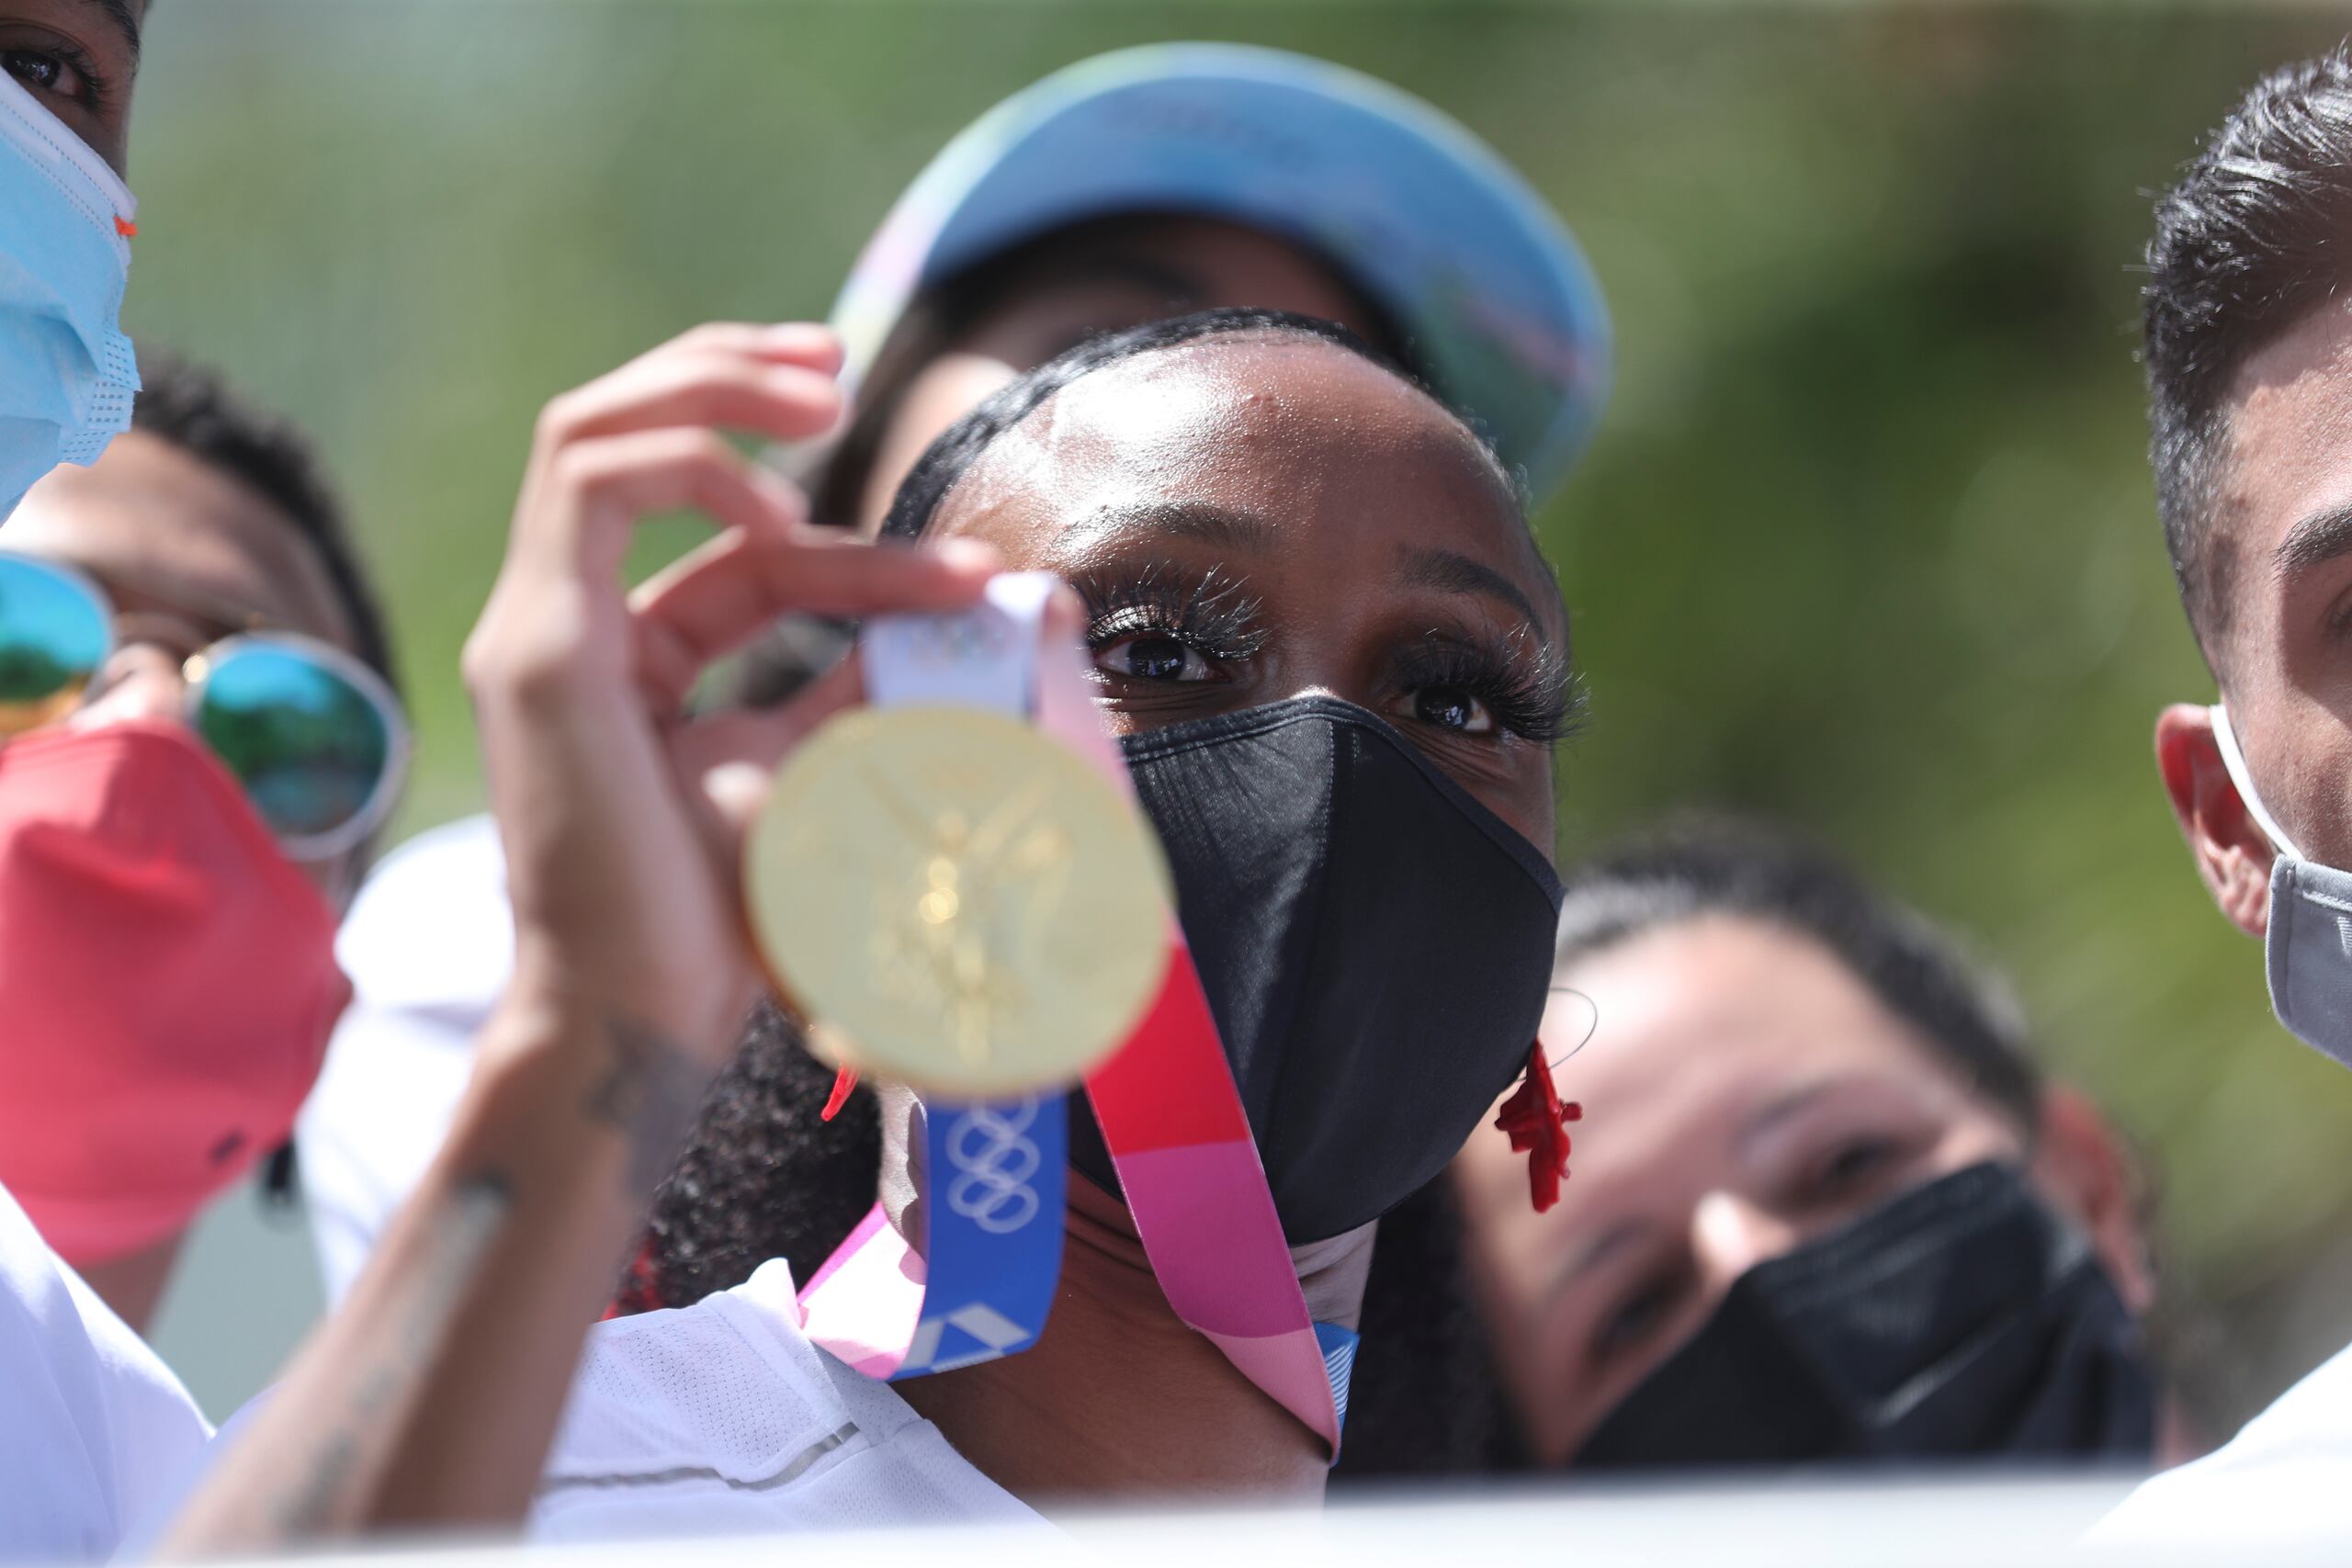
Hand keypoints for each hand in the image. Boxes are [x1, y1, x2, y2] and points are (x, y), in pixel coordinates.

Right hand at [464, 322, 998, 1060]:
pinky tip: (788, 509)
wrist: (649, 1020)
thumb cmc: (730, 920)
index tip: (973, 573)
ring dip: (710, 383)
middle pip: (623, 436)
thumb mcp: (824, 768)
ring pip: (587, 428)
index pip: (744, 554)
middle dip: (733, 377)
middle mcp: (564, 626)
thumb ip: (869, 683)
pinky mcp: (535, 646)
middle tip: (842, 363)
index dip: (862, 551)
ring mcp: (533, 629)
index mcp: (629, 657)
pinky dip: (692, 459)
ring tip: (826, 388)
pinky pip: (586, 476)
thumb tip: (989, 612)